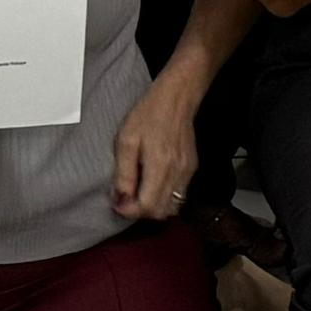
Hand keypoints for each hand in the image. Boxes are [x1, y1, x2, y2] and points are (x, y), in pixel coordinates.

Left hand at [110, 67, 204, 219]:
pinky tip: (153, 183)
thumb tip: (120, 201)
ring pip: (172, 207)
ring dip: (154, 207)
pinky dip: (165, 198)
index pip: (146, 207)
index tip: (118, 201)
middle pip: (160, 212)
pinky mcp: (192, 168)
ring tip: (139, 192)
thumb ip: (124, 174)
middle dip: (141, 211)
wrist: (178, 97)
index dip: (129, 210)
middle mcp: (177, 173)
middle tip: (126, 198)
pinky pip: (180, 195)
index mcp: (160, 166)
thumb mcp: (126, 141)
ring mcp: (188, 172)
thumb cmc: (147, 114)